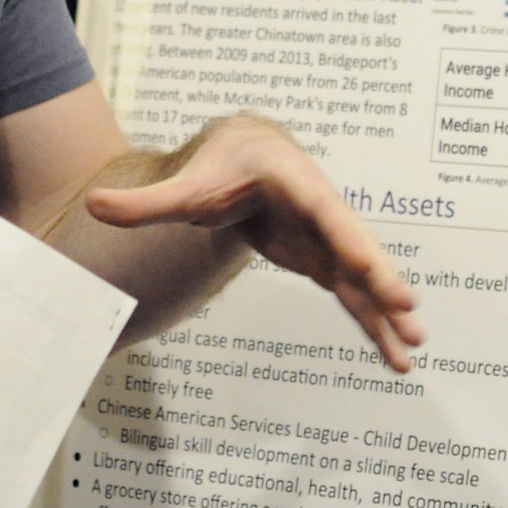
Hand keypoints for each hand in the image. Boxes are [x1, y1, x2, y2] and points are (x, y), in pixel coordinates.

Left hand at [83, 115, 424, 368]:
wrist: (249, 153)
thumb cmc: (223, 161)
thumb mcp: (186, 183)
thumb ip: (146, 203)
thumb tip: (94, 205)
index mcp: (294, 182)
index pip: (324, 211)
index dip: (347, 237)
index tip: (368, 264)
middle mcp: (322, 210)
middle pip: (355, 245)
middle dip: (381, 277)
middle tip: (408, 308)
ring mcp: (329, 238)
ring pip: (362, 278)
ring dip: (388, 311)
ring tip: (414, 347)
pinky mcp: (327, 261)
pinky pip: (355, 296)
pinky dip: (373, 323)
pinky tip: (394, 354)